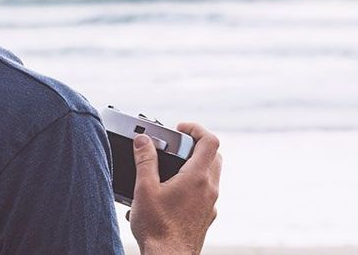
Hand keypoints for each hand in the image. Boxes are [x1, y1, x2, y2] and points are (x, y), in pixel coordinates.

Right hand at [128, 122, 221, 254]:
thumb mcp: (145, 189)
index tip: (180, 128)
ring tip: (172, 170)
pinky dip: (195, 185)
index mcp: (197, 177)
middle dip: (197, 145)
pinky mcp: (206, 217)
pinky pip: (206, 193)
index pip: (210, 140)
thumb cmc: (157, 228)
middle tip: (178, 146)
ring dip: (197, 166)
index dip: (196, 128)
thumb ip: (145, 161)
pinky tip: (174, 194)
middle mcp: (209, 189)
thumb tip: (143, 140)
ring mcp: (210, 204)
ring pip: (212, 175)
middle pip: (214, 155)